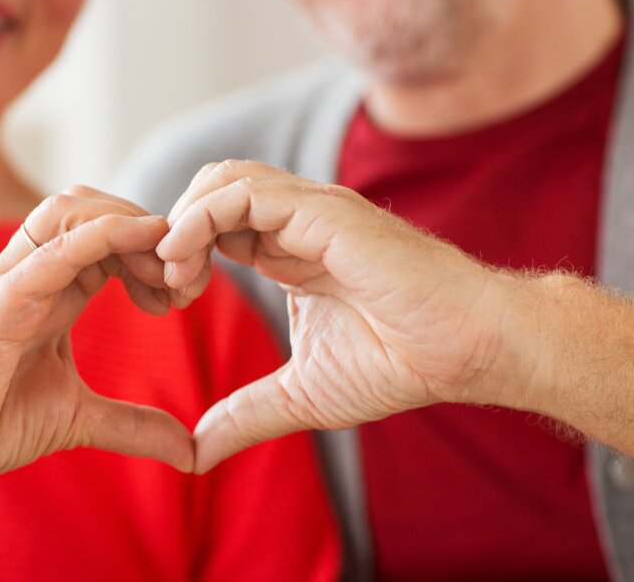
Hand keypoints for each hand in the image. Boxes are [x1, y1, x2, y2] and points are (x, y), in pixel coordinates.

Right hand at [0, 187, 193, 497]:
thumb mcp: (80, 419)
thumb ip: (133, 425)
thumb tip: (189, 451)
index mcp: (52, 288)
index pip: (108, 234)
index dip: (153, 249)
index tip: (185, 291)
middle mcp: (33, 272)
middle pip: (93, 206)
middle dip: (148, 229)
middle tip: (184, 278)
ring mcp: (13, 278)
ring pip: (71, 209)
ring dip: (130, 224)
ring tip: (165, 268)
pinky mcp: (0, 300)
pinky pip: (53, 249)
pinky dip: (103, 234)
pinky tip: (141, 240)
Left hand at [158, 161, 520, 472]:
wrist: (466, 349)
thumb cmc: (400, 363)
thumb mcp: (301, 395)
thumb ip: (246, 414)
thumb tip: (196, 453)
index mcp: (286, 251)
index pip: (213, 223)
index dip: (180, 254)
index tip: (168, 302)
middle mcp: (294, 222)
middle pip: (209, 189)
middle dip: (174, 231)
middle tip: (167, 288)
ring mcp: (309, 210)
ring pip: (222, 179)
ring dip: (183, 221)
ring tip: (174, 274)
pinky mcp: (323, 212)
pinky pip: (244, 192)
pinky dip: (202, 217)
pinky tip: (187, 261)